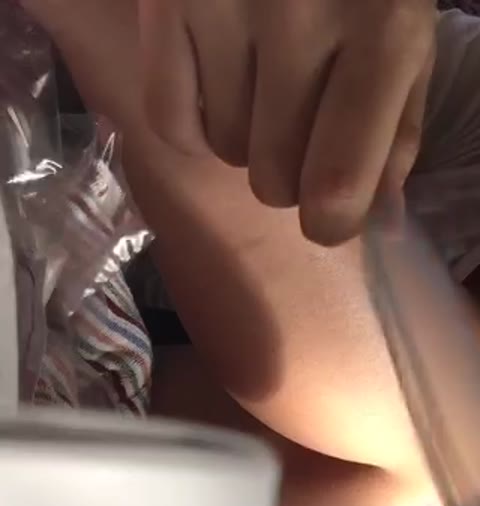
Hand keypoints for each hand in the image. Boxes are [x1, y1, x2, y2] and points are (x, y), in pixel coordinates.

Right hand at [140, 0, 435, 244]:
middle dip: (291, 169)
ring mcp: (222, 4)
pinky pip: (169, 120)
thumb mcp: (408, 33)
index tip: (329, 213)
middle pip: (273, 180)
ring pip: (227, 152)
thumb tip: (369, 220)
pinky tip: (220, 87)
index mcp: (381, 29)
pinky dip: (194, 126)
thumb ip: (397, 129)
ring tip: (265, 78)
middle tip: (302, 120)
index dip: (331, 221)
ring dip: (248, 136)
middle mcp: (299, 18)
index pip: (336, 186)